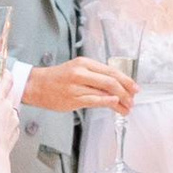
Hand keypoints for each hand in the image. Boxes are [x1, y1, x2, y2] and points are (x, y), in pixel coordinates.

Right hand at [0, 73, 24, 164]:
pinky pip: (10, 120)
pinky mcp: (16, 128)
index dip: (6, 74)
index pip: (7, 80)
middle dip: (1, 94)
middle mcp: (8, 106)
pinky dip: (4, 121)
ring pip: (9, 107)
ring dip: (2, 109)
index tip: (4, 72)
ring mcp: (14, 118)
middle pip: (8, 94)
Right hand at [21, 55, 137, 113]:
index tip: (135, 88)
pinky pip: (94, 100)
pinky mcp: (72, 99)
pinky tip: (115, 105)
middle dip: (126, 92)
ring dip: (120, 102)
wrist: (36, 85)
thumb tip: (117, 87)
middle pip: (111, 80)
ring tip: (127, 109)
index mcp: (84, 63)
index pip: (111, 71)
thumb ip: (95, 76)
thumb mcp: (77, 70)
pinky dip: (107, 102)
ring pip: (104, 92)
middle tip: (133, 100)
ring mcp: (76, 86)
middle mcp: (81, 72)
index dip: (126, 80)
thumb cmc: (58, 79)